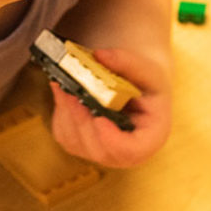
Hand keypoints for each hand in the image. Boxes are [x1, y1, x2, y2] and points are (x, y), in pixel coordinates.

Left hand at [49, 47, 171, 168]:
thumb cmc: (146, 82)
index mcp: (149, 138)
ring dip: (67, 113)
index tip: (99, 118)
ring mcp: (101, 152)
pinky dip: (61, 113)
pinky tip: (64, 93)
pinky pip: (64, 134)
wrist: (136, 88)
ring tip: (62, 85)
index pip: (131, 151)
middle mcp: (125, 154)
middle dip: (81, 119)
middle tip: (69, 91)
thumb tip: (99, 56)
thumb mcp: (146, 69)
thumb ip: (126, 62)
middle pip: (98, 149)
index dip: (112, 139)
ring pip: (76, 142)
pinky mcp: (80, 145)